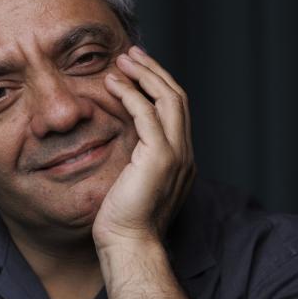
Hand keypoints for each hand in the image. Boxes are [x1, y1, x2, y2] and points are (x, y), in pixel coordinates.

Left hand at [93, 46, 194, 251]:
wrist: (130, 244)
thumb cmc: (124, 221)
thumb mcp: (133, 182)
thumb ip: (136, 158)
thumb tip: (123, 141)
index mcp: (181, 159)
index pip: (176, 111)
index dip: (158, 85)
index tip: (137, 70)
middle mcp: (185, 153)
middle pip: (177, 98)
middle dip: (154, 71)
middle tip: (131, 54)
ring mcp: (176, 155)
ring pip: (168, 99)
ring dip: (144, 74)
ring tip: (122, 60)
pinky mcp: (160, 157)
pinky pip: (147, 114)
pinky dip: (130, 94)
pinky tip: (112, 84)